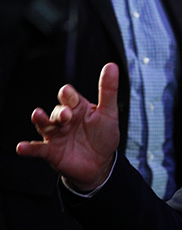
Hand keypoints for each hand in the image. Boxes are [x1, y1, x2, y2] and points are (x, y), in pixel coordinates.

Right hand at [16, 63, 120, 190]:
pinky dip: (29, 148)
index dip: (68, 95)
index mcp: (78, 107)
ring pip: (45, 125)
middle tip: (66, 116)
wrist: (100, 163)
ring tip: (38, 115)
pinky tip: (22, 147)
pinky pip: (38, 149)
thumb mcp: (109, 112)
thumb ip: (108, 90)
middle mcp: (64, 119)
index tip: (68, 94)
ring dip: (41, 120)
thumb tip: (111, 65)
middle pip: (57, 111)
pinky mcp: (51, 151)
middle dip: (60, 112)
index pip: (69, 97)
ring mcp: (56, 135)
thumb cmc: (104, 135)